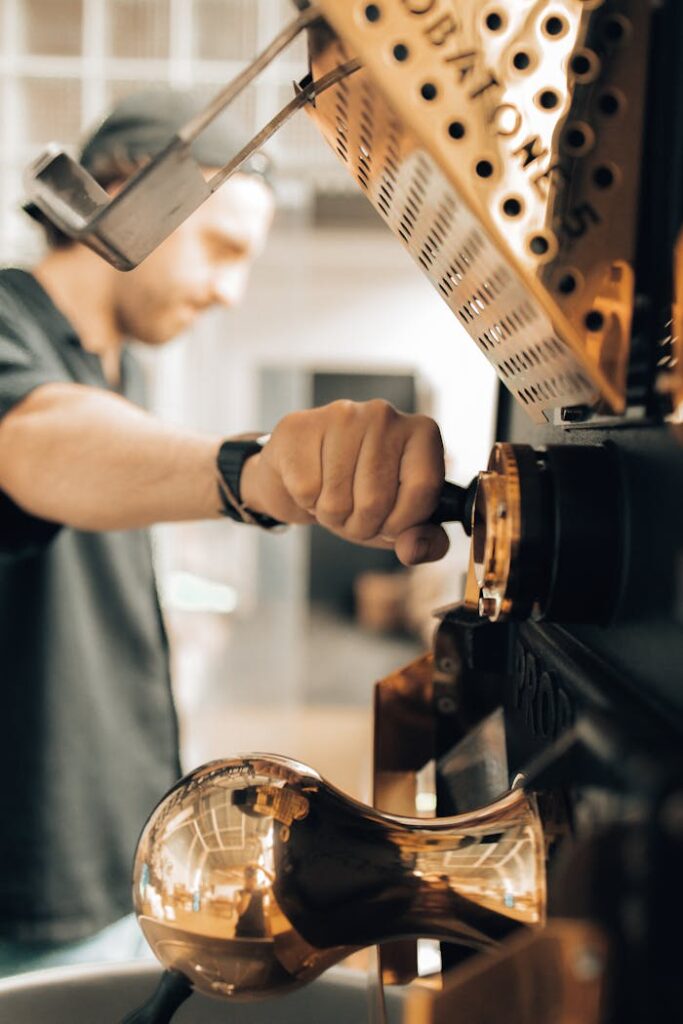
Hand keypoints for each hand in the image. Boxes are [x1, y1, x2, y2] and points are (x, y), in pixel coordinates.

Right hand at [239, 400, 448, 564]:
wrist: (303, 474)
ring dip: (333, 517)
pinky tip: (312, 485)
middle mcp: (384, 415)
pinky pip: (306, 491)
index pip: (423, 488)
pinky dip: (306, 503)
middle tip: (355, 514)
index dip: (403, 522)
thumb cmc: (360, 496)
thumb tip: (413, 549)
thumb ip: (425, 542)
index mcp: (421, 433)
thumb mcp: (400, 522)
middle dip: (362, 525)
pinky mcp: (299, 428)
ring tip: (333, 499)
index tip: (390, 524)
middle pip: (376, 499)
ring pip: (338, 500)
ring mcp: (341, 416)